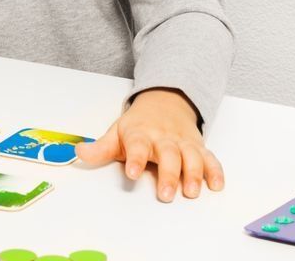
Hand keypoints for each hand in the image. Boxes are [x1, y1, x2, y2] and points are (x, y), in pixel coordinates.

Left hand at [75, 88, 224, 201]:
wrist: (165, 101)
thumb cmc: (139, 124)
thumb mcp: (117, 133)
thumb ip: (100, 148)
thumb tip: (78, 153)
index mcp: (141, 134)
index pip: (137, 145)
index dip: (134, 159)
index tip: (131, 172)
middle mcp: (163, 138)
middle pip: (168, 154)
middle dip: (168, 174)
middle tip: (166, 193)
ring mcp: (182, 142)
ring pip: (191, 156)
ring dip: (193, 174)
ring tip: (191, 192)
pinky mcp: (198, 147)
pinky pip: (209, 157)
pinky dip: (214, 170)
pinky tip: (216, 184)